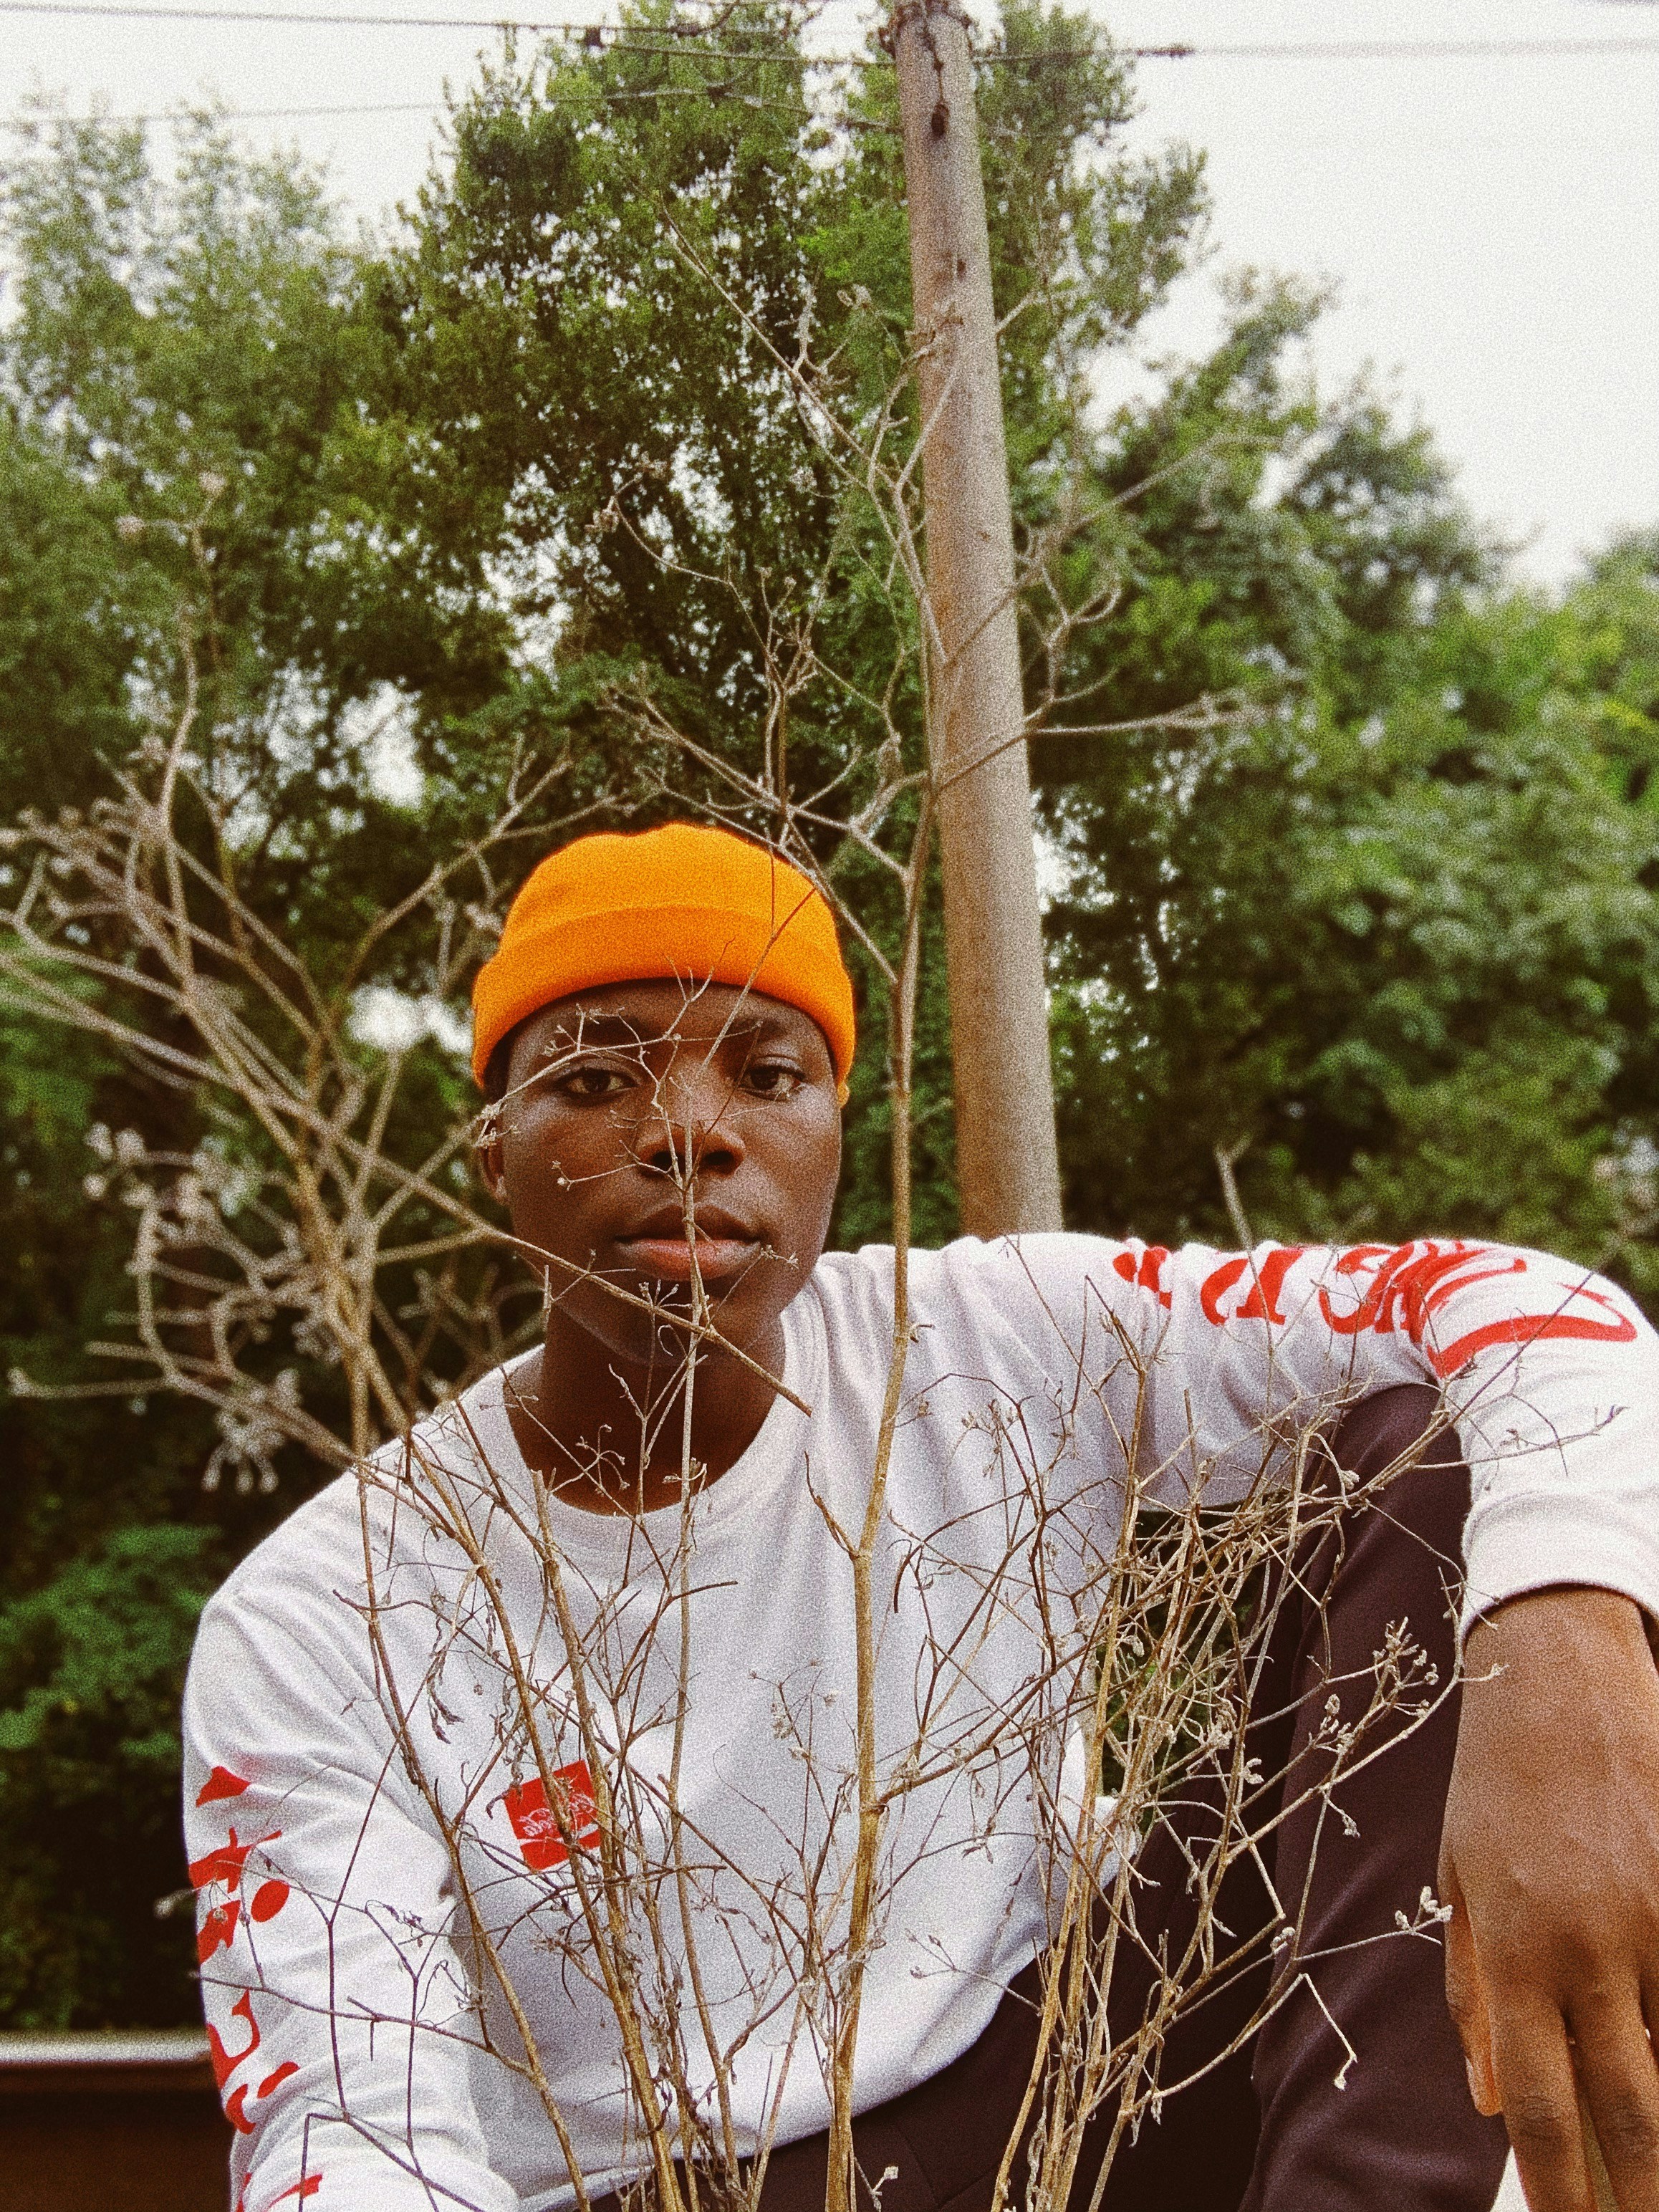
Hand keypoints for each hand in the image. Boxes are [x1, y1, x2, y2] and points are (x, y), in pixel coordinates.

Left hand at [1441, 1587, 1658, 2211]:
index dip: (1558, 2189)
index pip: (1541, 2107)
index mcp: (1514, 1951)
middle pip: (1628, 2111)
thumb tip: (1489, 2096)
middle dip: (1639, 2192)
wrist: (1558, 1675)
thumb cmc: (1496, 1780)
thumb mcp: (1458, 1879)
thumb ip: (1473, 1993)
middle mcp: (1588, 1949)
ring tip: (1657, 2173)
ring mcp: (1655, 1921)